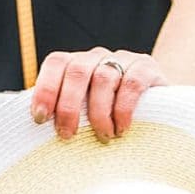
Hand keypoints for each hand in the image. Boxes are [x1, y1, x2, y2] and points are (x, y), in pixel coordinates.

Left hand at [31, 48, 167, 141]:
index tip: (40, 119)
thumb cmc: (111, 118)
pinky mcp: (146, 68)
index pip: (56, 63)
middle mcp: (97, 57)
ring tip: (102, 137)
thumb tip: (36, 132)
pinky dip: (123, 108)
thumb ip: (64, 115)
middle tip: (67, 135)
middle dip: (69, 106)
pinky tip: (121, 128)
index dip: (45, 88)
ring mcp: (123, 59)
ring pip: (103, 77)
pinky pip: (131, 83)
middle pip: (77, 70)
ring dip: (99, 112)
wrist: (158, 106)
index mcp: (77, 64)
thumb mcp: (85, 114)